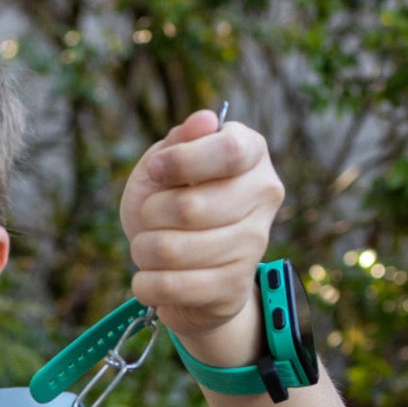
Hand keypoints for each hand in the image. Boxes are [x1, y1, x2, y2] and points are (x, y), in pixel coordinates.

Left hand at [119, 109, 284, 366]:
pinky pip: (171, 286)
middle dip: (151, 214)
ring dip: (143, 250)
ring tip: (150, 248)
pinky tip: (149, 278)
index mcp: (253, 153)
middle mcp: (264, 195)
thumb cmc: (171, 206)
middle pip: (189, 207)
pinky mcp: (235, 286)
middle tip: (151, 218)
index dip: (180, 162)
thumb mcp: (165, 166)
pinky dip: (145, 283)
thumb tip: (204, 120)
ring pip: (172, 250)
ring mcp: (254, 243)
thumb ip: (180, 140)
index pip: (228, 151)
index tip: (154, 171)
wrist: (185, 270)